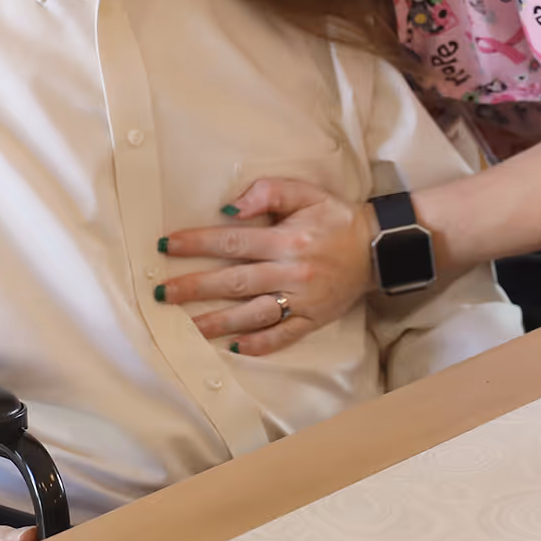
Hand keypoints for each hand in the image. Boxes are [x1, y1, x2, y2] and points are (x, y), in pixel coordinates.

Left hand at [159, 178, 375, 355]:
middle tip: (162, 294)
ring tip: (186, 328)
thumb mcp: (307, 193)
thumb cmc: (335, 218)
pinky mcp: (314, 320)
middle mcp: (292, 272)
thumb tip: (230, 208)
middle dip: (195, 287)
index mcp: (287, 239)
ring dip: (217, 322)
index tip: (167, 246)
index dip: (197, 243)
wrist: (378, 248)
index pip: (233, 242)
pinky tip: (233, 348)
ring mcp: (303, 300)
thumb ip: (269, 192)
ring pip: (253, 314)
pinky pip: (283, 336)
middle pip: (235, 282)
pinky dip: (259, 344)